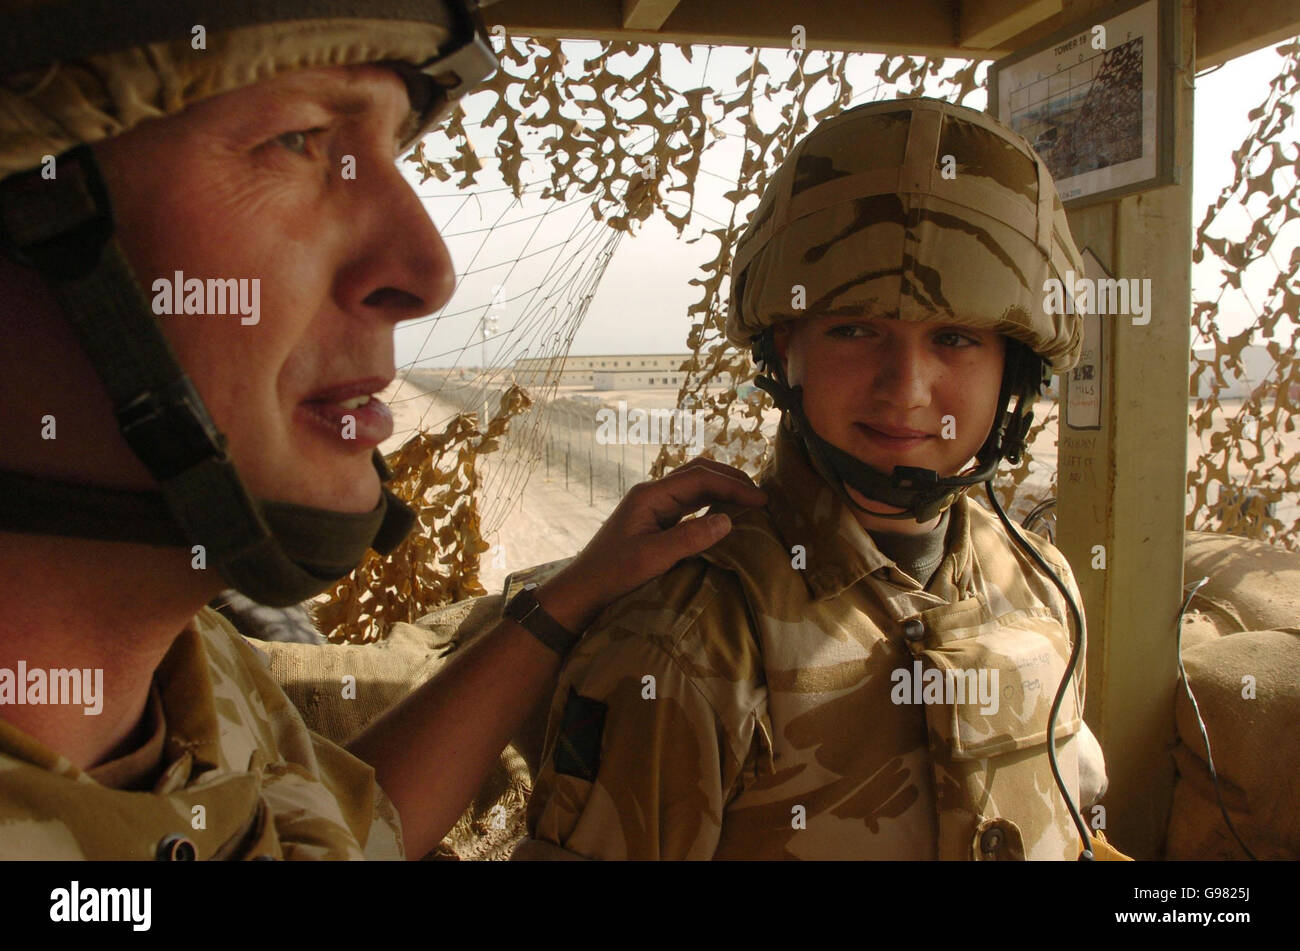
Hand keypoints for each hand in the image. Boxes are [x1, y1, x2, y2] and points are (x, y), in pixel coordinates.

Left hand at [537, 458, 765, 631]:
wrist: (583, 590)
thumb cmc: (612, 574)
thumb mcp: (652, 558)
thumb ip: (690, 538)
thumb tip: (728, 519)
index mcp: (651, 495)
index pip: (700, 478)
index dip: (733, 485)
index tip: (761, 500)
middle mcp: (652, 494)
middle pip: (698, 473)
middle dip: (731, 479)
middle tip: (760, 496)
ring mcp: (653, 507)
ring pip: (694, 486)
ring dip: (722, 488)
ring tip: (749, 501)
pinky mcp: (654, 521)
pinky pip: (689, 503)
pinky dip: (711, 503)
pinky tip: (725, 515)